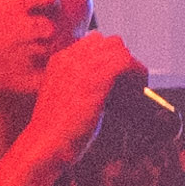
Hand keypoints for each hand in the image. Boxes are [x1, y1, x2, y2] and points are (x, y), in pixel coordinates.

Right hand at [26, 30, 154, 159]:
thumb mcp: (64, 99)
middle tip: (130, 81)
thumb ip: (81, 85)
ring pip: (118, 48)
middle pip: (108, 41)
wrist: (45, 144)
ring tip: (136, 85)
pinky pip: (125, 61)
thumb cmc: (55, 132)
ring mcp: (82, 66)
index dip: (110, 57)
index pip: (93, 42)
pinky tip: (139, 88)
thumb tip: (112, 85)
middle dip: (123, 58)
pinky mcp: (96, 78)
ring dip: (131, 66)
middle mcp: (70, 58)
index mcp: (60, 61)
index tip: (120, 75)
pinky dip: (137, 73)